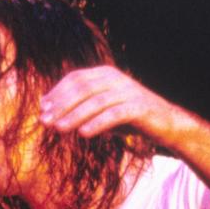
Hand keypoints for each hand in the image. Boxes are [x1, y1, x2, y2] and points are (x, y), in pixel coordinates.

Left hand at [38, 65, 178, 142]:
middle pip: (83, 88)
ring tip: (59, 129)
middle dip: (62, 105)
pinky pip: (114, 115)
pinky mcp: (139, 108)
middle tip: (46, 122)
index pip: (75, 78)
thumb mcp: (101, 109)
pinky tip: (84, 134)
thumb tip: (45, 108)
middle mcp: (117, 78)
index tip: (43, 110)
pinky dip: (98, 124)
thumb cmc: (129, 118)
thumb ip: (77, 106)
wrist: (166, 124)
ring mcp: (129, 92)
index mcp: (106, 74)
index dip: (57, 93)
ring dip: (75, 116)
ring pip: (96, 102)